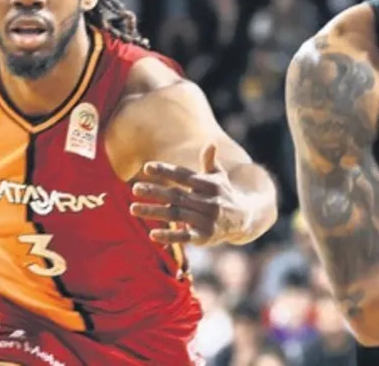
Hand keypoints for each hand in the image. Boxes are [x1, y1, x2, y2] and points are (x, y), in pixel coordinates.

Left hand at [129, 143, 254, 246]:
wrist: (245, 219)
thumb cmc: (224, 194)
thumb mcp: (219, 177)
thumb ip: (210, 162)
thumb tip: (211, 142)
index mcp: (209, 184)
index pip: (183, 175)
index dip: (166, 171)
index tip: (146, 167)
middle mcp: (208, 201)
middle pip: (176, 195)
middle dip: (155, 191)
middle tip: (135, 188)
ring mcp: (206, 219)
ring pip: (176, 214)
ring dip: (154, 212)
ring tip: (133, 208)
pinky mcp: (205, 236)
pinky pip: (185, 236)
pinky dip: (169, 235)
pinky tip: (152, 234)